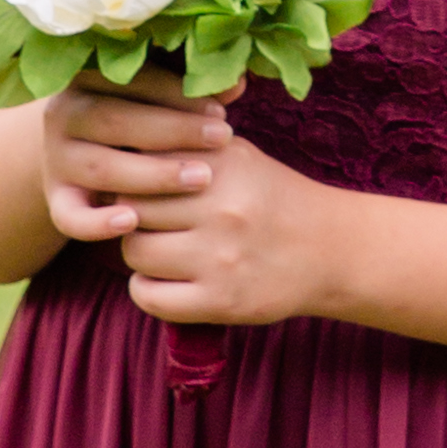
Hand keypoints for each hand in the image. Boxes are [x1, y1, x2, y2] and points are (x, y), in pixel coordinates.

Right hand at [40, 61, 231, 245]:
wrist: (79, 161)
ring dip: (151, 174)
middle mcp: (64, 116)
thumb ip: (189, 90)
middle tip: (222, 138)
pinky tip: (131, 223)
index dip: (176, 94)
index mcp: (86, 79)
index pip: (131, 81)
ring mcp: (57, 160)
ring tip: (200, 178)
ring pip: (99, 167)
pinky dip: (96, 223)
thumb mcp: (156, 101)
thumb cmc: (134, 123)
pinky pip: (69, 217)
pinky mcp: (56, 201)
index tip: (221, 111)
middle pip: (114, 121)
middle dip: (172, 131)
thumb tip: (236, 83)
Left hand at [115, 122, 338, 330]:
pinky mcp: (221, 301)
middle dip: (133, 214)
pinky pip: (149, 296)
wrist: (330, 249)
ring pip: (135, 251)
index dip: (133, 175)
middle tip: (150, 220)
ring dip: (139, 252)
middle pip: (131, 207)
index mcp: (222, 164)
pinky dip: (146, 289)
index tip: (143, 185)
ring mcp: (221, 258)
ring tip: (160, 248)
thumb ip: (182, 146)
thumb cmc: (270, 197)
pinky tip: (164, 280)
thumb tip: (116, 150)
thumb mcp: (235, 154)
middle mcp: (222, 208)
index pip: (141, 163)